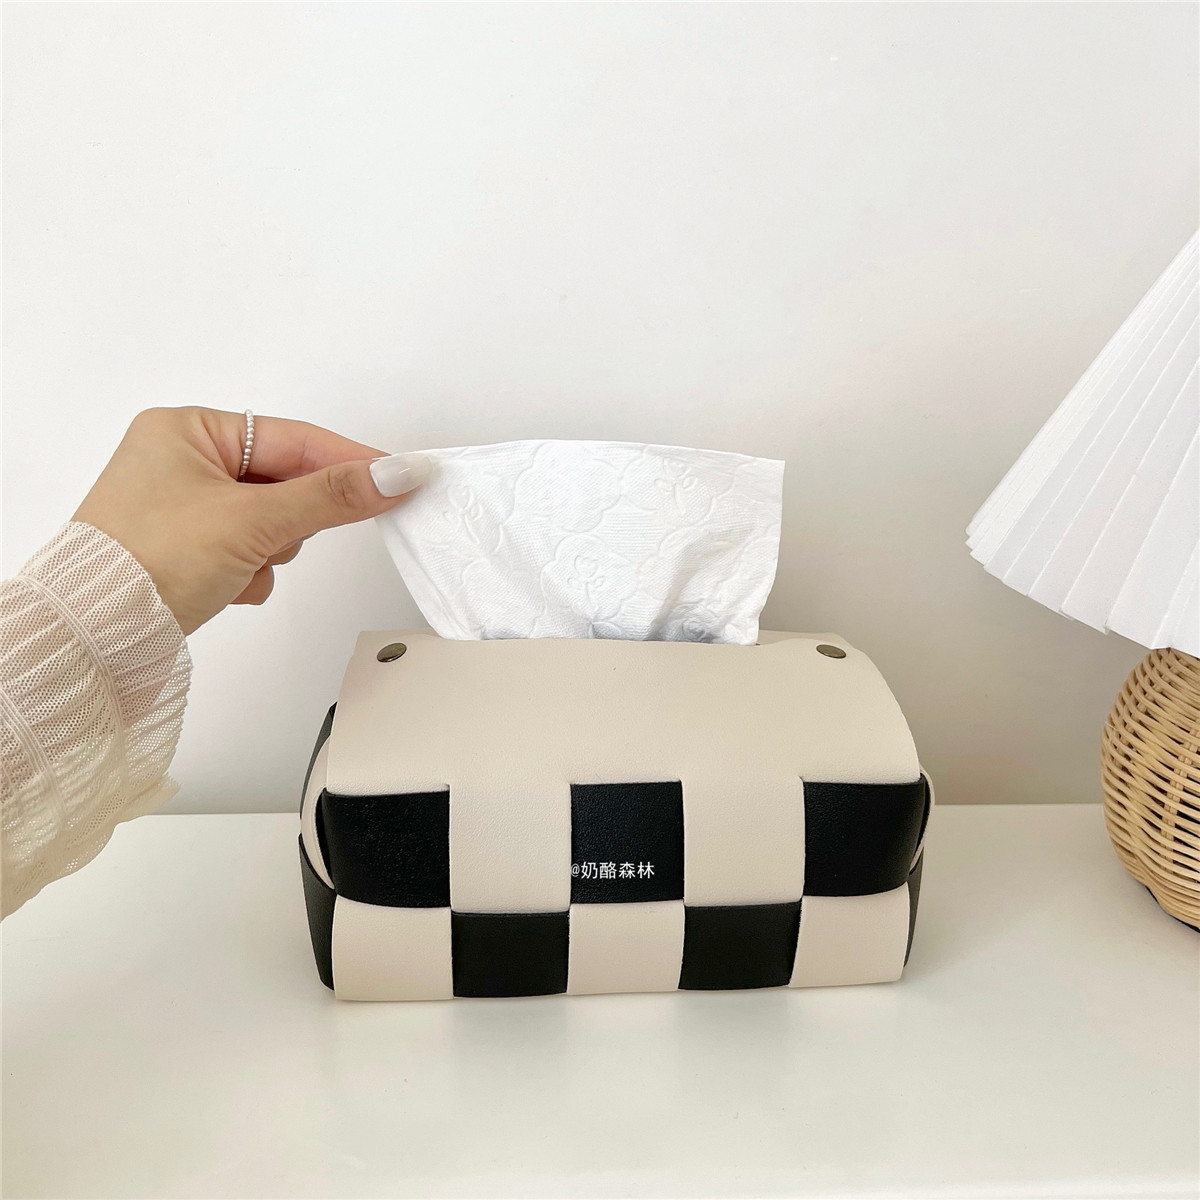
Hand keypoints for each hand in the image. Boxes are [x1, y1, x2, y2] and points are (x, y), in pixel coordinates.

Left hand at [72, 406, 429, 634]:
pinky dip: (249, 571)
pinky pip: (249, 550)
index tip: (398, 473)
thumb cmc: (148, 562)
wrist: (97, 636)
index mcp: (185, 430)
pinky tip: (224, 584)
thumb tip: (393, 473)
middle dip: (288, 520)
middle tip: (278, 536)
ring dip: (268, 550)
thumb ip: (332, 496)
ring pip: (270, 521)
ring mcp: (182, 507)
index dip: (349, 459)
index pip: (293, 439)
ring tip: (236, 566)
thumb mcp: (254, 520)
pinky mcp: (186, 548)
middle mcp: (180, 460)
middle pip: (284, 481)